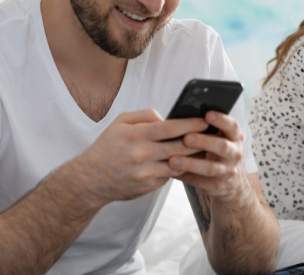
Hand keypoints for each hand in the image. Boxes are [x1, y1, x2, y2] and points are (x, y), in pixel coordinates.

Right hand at [68, 109, 208, 207]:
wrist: (90, 180)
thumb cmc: (107, 147)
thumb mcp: (120, 123)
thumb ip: (144, 116)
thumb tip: (166, 117)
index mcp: (136, 135)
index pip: (170, 128)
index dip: (191, 124)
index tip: (205, 120)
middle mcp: (142, 155)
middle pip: (179, 147)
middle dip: (199, 140)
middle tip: (213, 135)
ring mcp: (146, 173)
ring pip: (178, 163)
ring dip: (194, 157)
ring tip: (206, 149)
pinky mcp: (148, 187)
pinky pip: (169, 175)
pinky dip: (179, 169)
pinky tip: (189, 163)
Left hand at [169, 111, 246, 202]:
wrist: (229, 181)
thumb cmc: (216, 150)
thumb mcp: (219, 137)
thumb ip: (205, 127)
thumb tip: (177, 117)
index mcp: (234, 137)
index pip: (232, 126)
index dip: (221, 120)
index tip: (207, 115)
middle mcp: (235, 153)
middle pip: (222, 146)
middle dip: (204, 141)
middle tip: (186, 138)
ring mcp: (227, 171)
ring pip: (210, 168)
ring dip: (191, 163)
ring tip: (172, 160)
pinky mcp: (217, 185)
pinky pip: (200, 182)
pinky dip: (185, 176)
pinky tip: (171, 172)